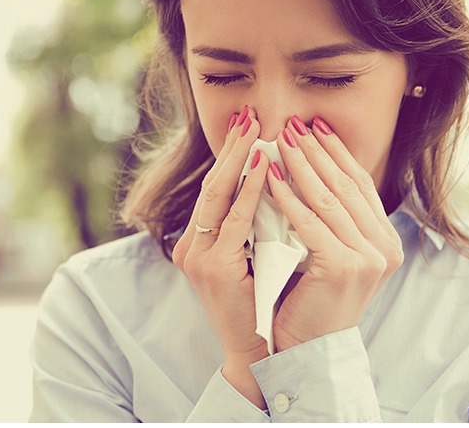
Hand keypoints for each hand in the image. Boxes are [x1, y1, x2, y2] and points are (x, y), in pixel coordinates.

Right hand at [171, 106, 271, 406]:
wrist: (257, 354)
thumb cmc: (263, 309)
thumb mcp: (253, 260)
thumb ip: (254, 228)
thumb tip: (277, 189)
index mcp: (198, 244)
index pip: (215, 189)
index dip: (230, 156)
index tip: (247, 126)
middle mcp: (191, 246)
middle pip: (211, 184)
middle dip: (230, 147)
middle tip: (248, 114)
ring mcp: (198, 256)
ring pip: (217, 195)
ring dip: (238, 159)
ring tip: (254, 130)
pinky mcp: (213, 267)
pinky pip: (234, 220)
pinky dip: (250, 191)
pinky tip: (264, 168)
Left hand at [267, 115, 403, 351]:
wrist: (305, 351)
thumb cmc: (307, 302)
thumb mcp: (326, 254)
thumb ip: (329, 220)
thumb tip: (310, 168)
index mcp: (385, 242)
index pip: (359, 185)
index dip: (336, 153)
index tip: (315, 126)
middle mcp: (384, 248)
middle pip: (346, 185)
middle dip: (318, 151)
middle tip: (294, 123)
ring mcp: (368, 258)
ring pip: (329, 199)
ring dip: (301, 165)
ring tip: (280, 139)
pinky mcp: (343, 267)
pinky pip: (310, 223)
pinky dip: (288, 197)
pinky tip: (269, 177)